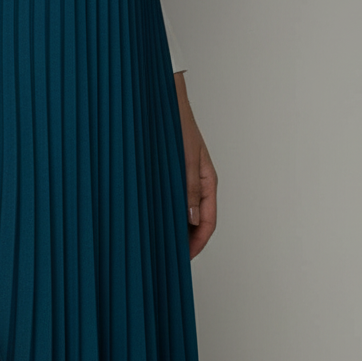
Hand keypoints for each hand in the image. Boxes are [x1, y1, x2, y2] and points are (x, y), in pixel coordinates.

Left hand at [174, 72, 217, 258]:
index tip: (185, 259)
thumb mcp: (185, 160)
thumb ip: (189, 190)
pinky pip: (173, 201)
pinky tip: (153, 222)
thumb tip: (191, 220)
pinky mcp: (172, 176)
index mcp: (208, 181)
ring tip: (159, 245)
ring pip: (184, 213)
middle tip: (169, 258)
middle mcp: (198, 184)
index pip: (208, 222)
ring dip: (175, 229)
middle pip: (197, 222)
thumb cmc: (178, 125)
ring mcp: (186, 180)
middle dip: (186, 242)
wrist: (164, 102)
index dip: (198, 244)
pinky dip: (167, 214)